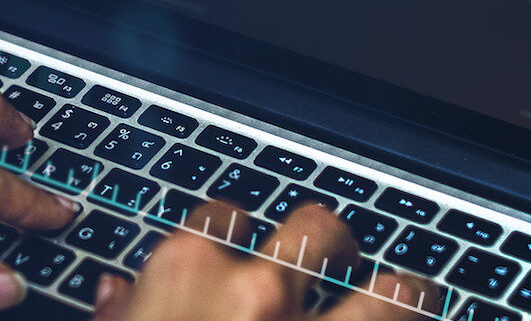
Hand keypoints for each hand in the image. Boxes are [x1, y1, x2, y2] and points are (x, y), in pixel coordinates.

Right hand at [91, 201, 438, 320]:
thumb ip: (125, 317)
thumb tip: (117, 295)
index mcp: (186, 278)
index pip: (221, 219)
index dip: (237, 232)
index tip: (243, 245)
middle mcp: (260, 295)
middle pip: (317, 229)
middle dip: (334, 241)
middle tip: (341, 260)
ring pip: (392, 293)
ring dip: (405, 294)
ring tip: (414, 296)